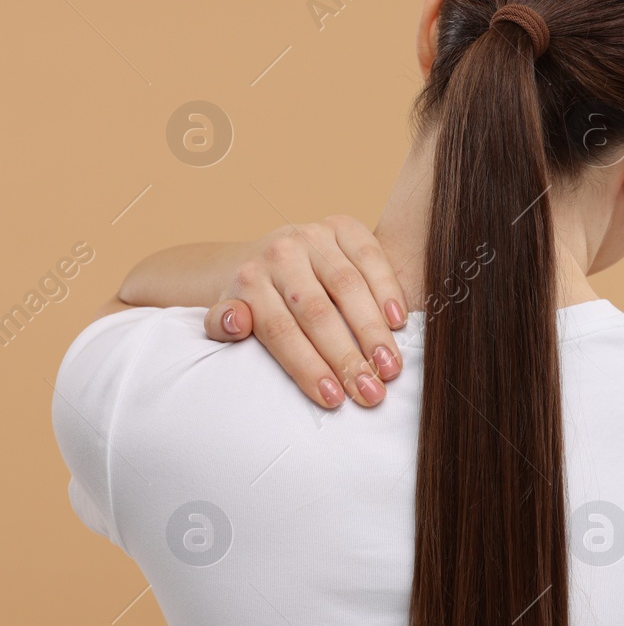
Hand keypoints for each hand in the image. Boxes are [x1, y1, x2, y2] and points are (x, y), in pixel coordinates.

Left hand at [204, 216, 409, 408]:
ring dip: (373, 330)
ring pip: (348, 286)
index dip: (308, 367)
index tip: (334, 399)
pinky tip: (399, 321)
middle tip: (371, 392)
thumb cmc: (258, 300)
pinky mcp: (344, 225)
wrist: (269, 255)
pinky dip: (388, 289)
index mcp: (249, 280)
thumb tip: (237, 321)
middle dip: (347, 356)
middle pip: (317, 311)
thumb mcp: (231, 315)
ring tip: (390, 366)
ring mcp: (314, 235)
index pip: (280, 330)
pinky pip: (371, 256)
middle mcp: (280, 253)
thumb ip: (223, 324)